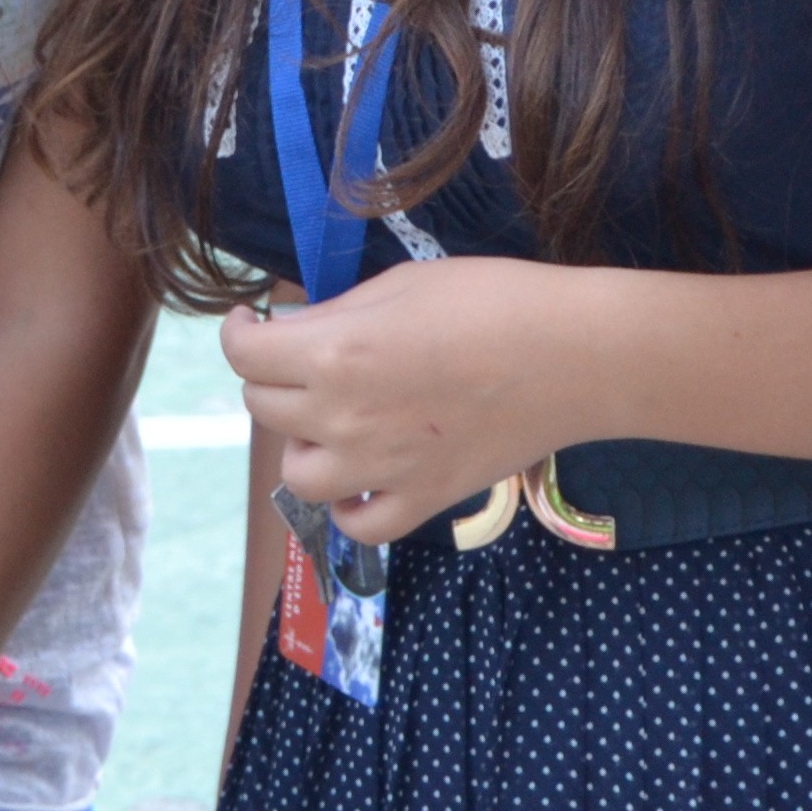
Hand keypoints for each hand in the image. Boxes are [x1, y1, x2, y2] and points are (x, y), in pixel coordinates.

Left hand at [220, 253, 614, 537]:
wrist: (572, 355)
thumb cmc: (491, 300)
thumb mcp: (397, 285)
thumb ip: (336, 316)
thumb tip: (298, 330)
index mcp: (332, 354)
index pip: (244, 356)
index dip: (239, 333)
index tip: (253, 322)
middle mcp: (343, 418)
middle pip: (263, 409)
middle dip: (271, 378)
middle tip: (299, 359)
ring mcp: (382, 467)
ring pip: (298, 476)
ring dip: (300, 445)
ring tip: (326, 420)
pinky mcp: (425, 499)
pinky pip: (362, 525)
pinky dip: (349, 509)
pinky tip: (359, 481)